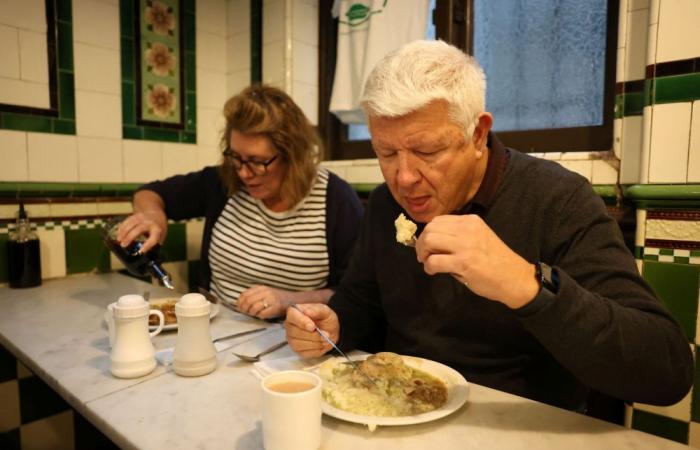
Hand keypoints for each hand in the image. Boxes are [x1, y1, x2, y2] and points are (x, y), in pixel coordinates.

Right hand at [116, 212, 164, 252]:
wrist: (156, 214)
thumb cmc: (157, 228)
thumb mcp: (160, 237)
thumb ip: (154, 246)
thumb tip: (148, 259)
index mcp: (157, 230)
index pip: (153, 238)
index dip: (147, 245)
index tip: (140, 252)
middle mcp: (150, 223)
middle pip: (139, 229)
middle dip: (130, 237)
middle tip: (123, 245)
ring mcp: (142, 218)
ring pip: (131, 223)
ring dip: (123, 232)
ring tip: (119, 240)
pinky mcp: (135, 215)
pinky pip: (127, 221)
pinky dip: (122, 227)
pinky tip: (118, 234)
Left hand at [237, 285, 290, 319]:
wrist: (293, 300)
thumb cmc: (276, 298)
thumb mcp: (265, 292)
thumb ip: (253, 294)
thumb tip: (240, 302)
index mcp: (261, 288)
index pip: (245, 294)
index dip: (239, 302)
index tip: (239, 307)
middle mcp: (266, 292)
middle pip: (248, 301)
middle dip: (244, 309)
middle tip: (246, 313)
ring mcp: (271, 299)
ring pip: (254, 308)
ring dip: (252, 313)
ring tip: (255, 314)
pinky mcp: (276, 307)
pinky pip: (262, 314)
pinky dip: (260, 316)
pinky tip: (262, 316)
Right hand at [284, 304, 338, 357]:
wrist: (330, 331)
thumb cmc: (325, 319)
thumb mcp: (325, 311)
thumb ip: (317, 310)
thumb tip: (307, 312)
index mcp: (295, 312)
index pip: (292, 315)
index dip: (302, 322)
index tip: (313, 326)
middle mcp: (290, 325)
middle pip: (295, 332)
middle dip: (313, 335)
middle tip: (326, 334)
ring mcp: (291, 339)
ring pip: (298, 344)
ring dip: (315, 343)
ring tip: (325, 339)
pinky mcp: (297, 350)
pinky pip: (304, 353)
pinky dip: (315, 350)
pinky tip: (321, 345)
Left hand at [415, 214, 538, 308]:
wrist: (514, 277)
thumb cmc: (495, 260)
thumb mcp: (478, 237)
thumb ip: (457, 236)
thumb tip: (431, 241)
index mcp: (470, 221)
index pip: (438, 220)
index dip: (427, 233)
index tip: (427, 245)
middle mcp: (467, 229)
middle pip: (430, 229)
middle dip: (421, 243)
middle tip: (424, 255)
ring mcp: (465, 245)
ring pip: (429, 241)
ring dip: (423, 254)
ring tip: (427, 262)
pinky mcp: (463, 263)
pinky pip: (434, 261)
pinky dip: (428, 267)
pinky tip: (433, 271)